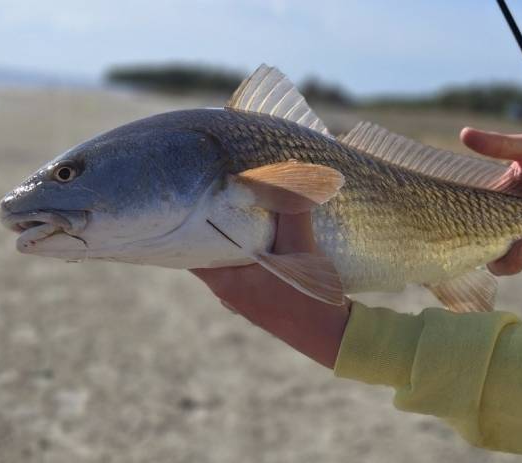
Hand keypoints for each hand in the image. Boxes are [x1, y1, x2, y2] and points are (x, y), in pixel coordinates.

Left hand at [190, 213, 349, 368]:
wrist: (332, 337)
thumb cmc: (309, 297)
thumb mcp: (300, 247)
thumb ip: (292, 209)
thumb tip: (292, 168)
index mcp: (225, 282)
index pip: (190, 249)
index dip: (190, 223)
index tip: (196, 199)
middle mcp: (228, 293)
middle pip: (212, 253)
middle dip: (220, 227)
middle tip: (227, 197)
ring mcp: (246, 301)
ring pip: (232, 263)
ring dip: (240, 242)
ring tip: (248, 214)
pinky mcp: (265, 302)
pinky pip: (250, 273)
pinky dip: (256, 256)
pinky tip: (271, 242)